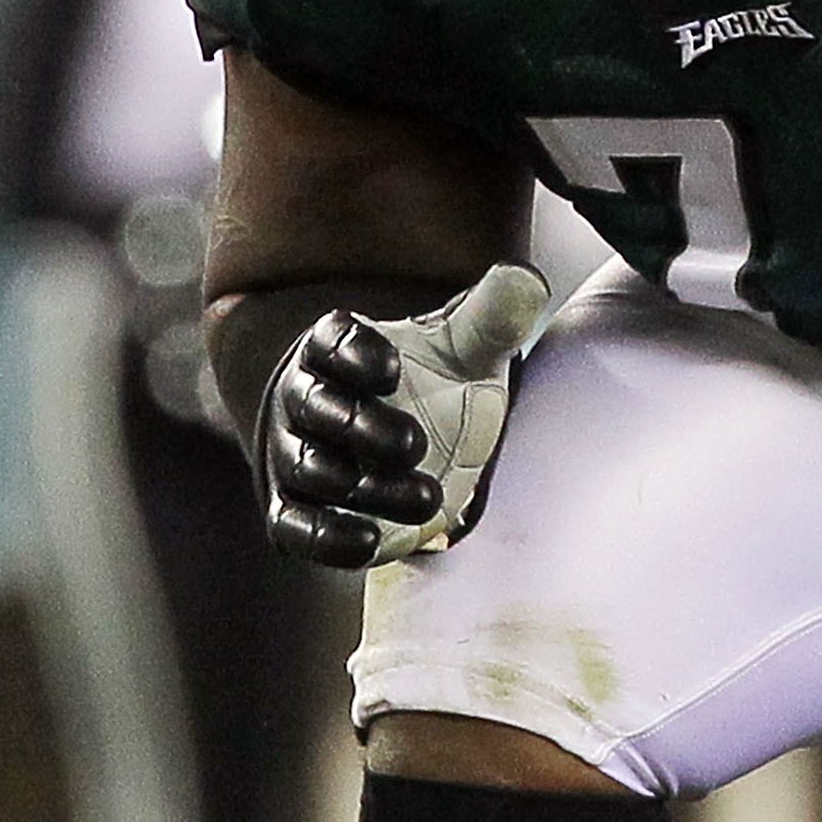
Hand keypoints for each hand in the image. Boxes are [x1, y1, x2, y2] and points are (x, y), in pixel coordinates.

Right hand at [262, 264, 551, 567]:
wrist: (410, 454)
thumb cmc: (436, 389)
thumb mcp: (465, 352)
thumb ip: (491, 318)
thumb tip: (526, 279)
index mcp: (339, 348)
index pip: (331, 341)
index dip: (355, 354)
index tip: (393, 369)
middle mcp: (307, 398)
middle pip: (316, 406)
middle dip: (362, 429)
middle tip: (415, 445)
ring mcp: (297, 456)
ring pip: (311, 469)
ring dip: (362, 487)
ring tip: (427, 498)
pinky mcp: (297, 513)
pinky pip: (295, 527)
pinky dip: (327, 537)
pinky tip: (370, 542)